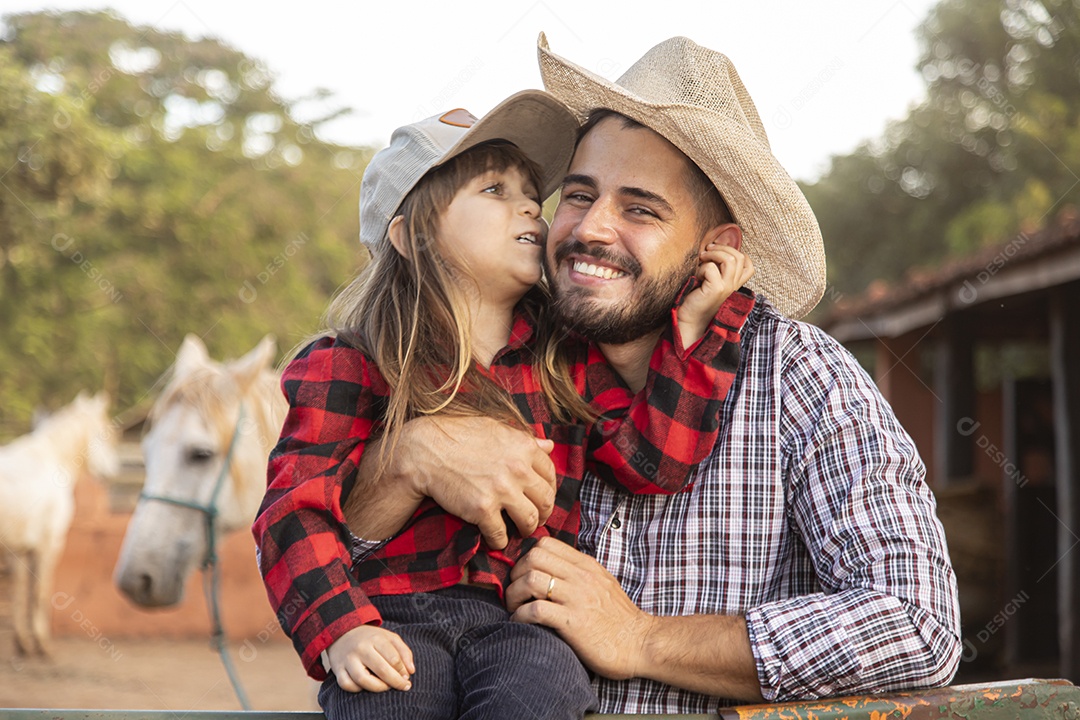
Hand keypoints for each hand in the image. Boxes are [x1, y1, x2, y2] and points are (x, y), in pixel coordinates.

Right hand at [326, 624, 414, 692]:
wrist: (343, 632)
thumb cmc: (370, 638)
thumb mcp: (389, 638)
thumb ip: (404, 652)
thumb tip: (410, 671)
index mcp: (375, 639)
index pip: (393, 658)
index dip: (403, 671)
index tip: (407, 677)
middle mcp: (361, 648)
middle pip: (381, 669)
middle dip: (395, 682)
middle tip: (404, 687)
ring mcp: (348, 659)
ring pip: (363, 679)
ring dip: (378, 688)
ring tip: (386, 687)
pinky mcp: (337, 669)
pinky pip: (346, 685)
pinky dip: (357, 689)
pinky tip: (366, 686)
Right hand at [399, 416, 556, 548]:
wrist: (424, 451)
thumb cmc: (457, 436)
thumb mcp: (495, 428)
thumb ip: (524, 440)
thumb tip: (549, 445)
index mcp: (523, 447)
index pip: (550, 474)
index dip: (548, 489)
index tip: (541, 497)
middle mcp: (517, 468)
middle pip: (546, 500)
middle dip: (543, 512)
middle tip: (535, 518)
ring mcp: (501, 490)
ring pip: (530, 520)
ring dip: (526, 529)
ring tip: (519, 530)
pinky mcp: (482, 509)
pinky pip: (501, 535)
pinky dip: (500, 540)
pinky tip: (496, 538)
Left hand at [506, 537, 653, 679]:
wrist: (641, 644)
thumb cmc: (619, 619)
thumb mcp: (602, 584)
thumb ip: (579, 574)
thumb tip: (551, 569)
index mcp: (586, 565)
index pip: (546, 544)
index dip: (526, 558)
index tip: (523, 576)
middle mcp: (580, 577)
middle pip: (533, 557)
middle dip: (516, 575)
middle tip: (516, 593)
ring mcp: (576, 598)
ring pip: (531, 580)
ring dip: (514, 595)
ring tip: (515, 609)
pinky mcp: (572, 622)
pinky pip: (535, 610)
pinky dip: (520, 616)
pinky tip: (520, 624)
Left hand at [677, 245, 753, 345]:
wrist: (689, 321)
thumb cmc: (695, 299)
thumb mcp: (710, 281)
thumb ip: (716, 268)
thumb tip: (713, 245)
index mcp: (735, 284)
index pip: (748, 264)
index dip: (735, 252)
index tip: (717, 252)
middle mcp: (734, 286)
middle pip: (740, 256)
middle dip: (722, 248)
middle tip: (707, 251)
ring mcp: (727, 288)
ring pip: (730, 259)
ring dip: (714, 253)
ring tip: (702, 258)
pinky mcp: (717, 290)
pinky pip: (711, 268)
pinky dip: (702, 267)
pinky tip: (696, 276)